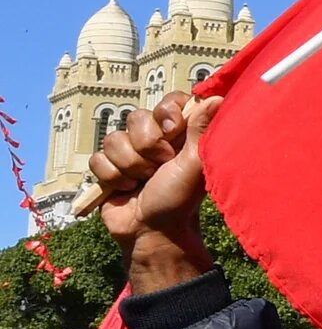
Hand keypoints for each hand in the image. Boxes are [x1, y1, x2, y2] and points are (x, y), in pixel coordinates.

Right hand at [90, 94, 217, 292]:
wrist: (152, 230)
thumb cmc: (179, 199)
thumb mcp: (194, 164)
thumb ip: (201, 130)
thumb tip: (216, 97)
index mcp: (179, 134)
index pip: (168, 102)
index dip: (166, 112)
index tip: (173, 130)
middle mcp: (153, 138)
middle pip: (136, 117)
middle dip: (148, 147)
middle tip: (161, 167)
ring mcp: (128, 152)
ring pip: (113, 139)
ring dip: (131, 166)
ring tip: (144, 182)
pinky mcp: (107, 167)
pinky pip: (97, 159)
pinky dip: (112, 178)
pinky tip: (126, 189)